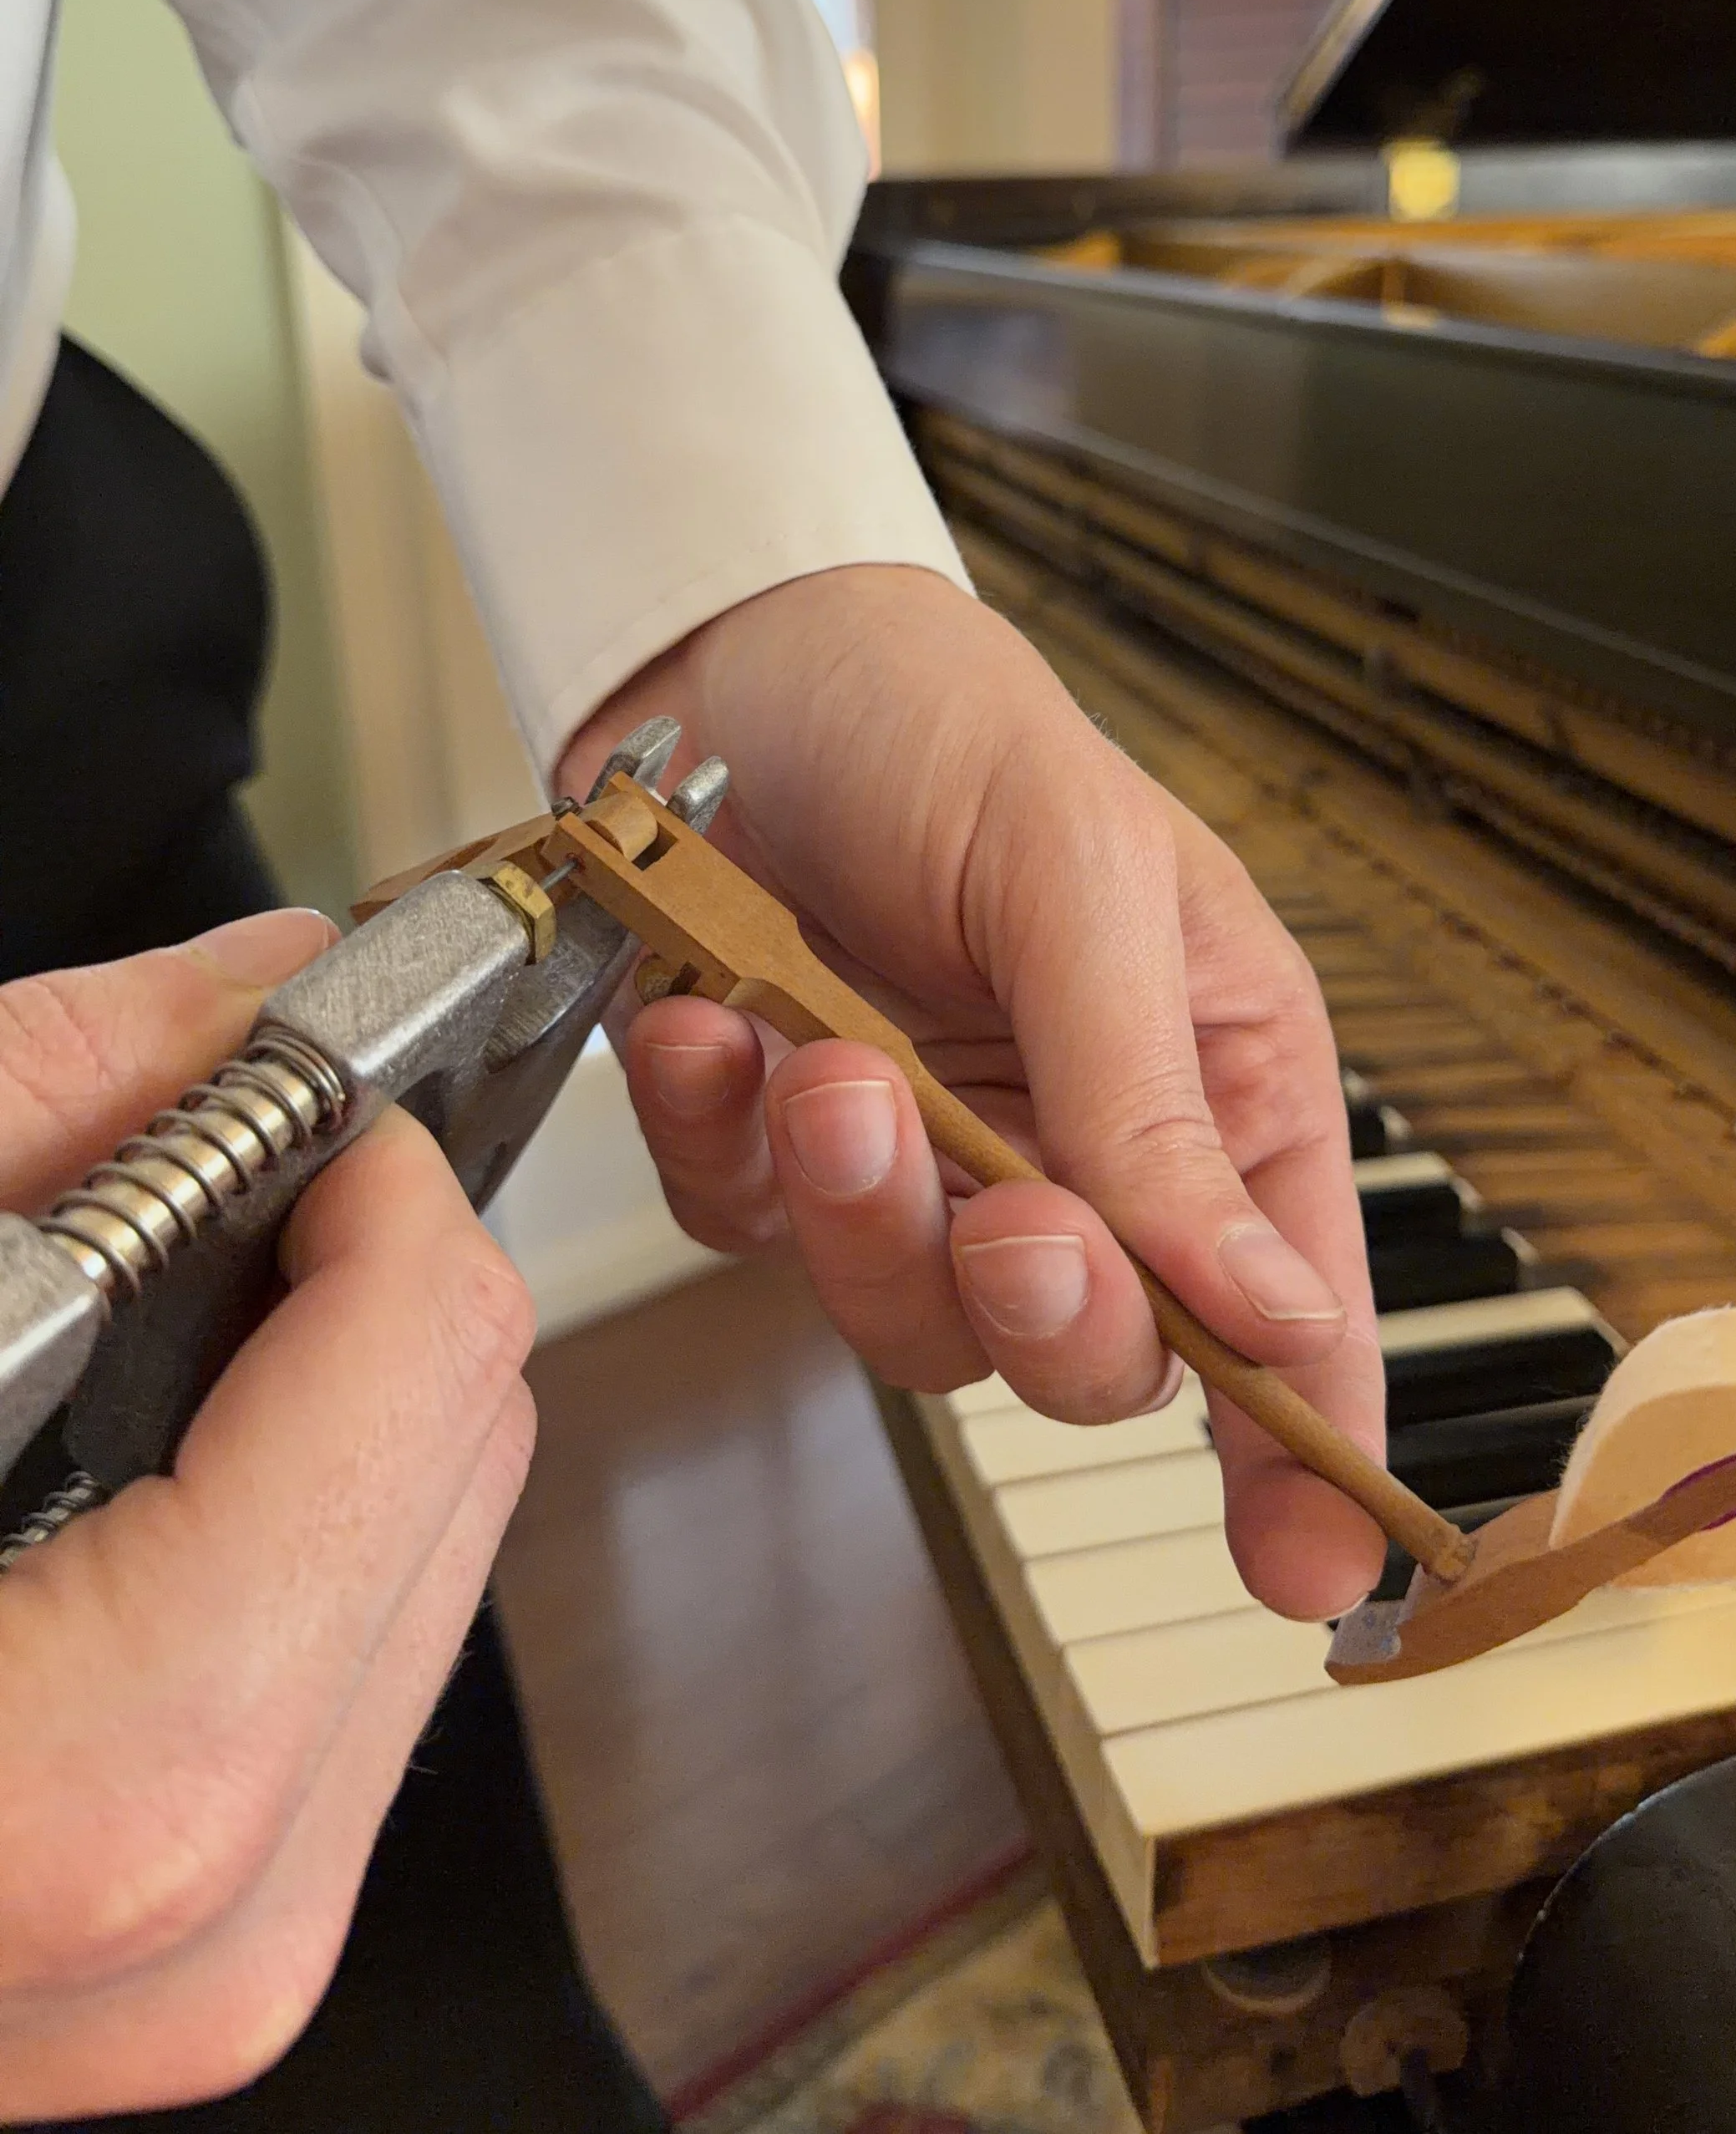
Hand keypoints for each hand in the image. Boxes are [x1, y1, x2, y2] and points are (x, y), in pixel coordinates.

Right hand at [0, 914, 536, 2119]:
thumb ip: (39, 1105)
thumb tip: (252, 984)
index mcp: (106, 1773)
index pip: (427, 1361)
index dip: (376, 1172)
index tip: (295, 1091)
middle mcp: (203, 1920)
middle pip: (468, 1460)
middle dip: (361, 1283)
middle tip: (209, 1190)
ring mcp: (211, 1975)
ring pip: (438, 1566)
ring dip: (337, 1412)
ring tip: (137, 1347)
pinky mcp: (199, 1973)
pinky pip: (350, 1680)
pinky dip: (288, 1545)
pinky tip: (131, 1487)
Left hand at [561, 565, 1383, 1621]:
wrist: (740, 655)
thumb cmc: (954, 727)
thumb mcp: (1085, 877)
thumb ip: (1154, 1100)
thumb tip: (1269, 1309)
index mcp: (1210, 1080)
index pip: (1285, 1302)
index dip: (1306, 1447)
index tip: (1310, 1571)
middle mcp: (1080, 1150)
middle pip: (1092, 1355)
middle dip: (1043, 1307)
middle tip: (1007, 1214)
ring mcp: (924, 1167)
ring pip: (907, 1321)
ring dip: (860, 1210)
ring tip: (822, 1060)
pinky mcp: (778, 1158)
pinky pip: (752, 1234)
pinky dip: (726, 1145)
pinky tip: (717, 1023)